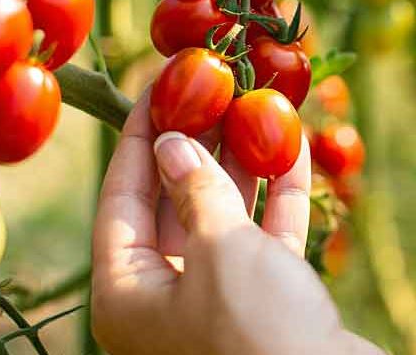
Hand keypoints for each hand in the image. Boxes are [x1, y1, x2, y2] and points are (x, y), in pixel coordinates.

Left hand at [90, 90, 379, 354]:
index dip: (140, 137)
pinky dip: (279, 196)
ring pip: (224, 216)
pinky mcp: (268, 303)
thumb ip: (196, 189)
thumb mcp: (219, 248)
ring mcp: (218, 301)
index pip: (122, 197)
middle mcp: (164, 298)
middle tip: (212, 87)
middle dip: (197, 143)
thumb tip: (172, 144)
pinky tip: (294, 146)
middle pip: (174, 202)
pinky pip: (265, 238)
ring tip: (256, 103)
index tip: (157, 85)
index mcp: (126, 294)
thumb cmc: (256, 330)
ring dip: (242, 163)